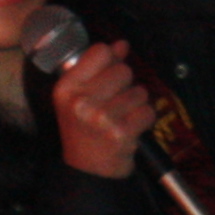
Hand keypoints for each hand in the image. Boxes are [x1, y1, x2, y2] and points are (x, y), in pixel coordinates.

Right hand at [46, 39, 154, 181]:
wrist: (88, 170)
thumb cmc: (85, 129)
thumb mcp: (81, 96)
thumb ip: (100, 67)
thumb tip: (121, 44)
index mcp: (66, 88)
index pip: (100, 51)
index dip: (111, 61)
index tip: (107, 77)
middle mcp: (81, 101)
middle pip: (123, 70)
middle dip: (125, 85)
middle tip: (114, 104)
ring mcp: (101, 118)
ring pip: (139, 91)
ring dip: (136, 104)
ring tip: (122, 118)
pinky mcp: (121, 133)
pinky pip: (148, 111)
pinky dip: (144, 120)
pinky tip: (131, 128)